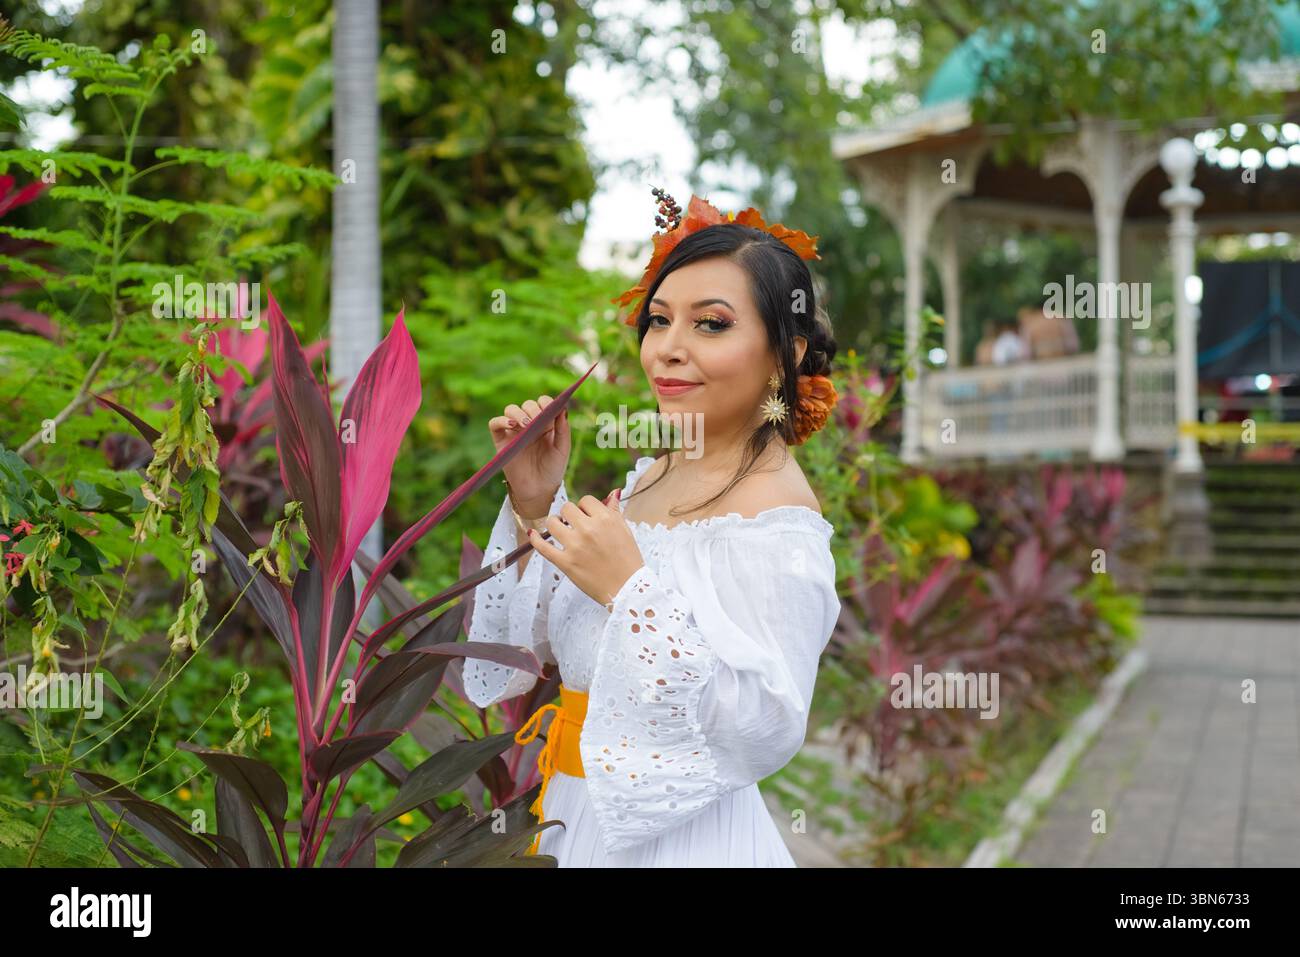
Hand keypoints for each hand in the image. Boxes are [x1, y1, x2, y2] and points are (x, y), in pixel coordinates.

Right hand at [487, 395, 569, 514]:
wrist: (539, 490)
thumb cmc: (553, 469)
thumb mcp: (562, 449)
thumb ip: (563, 430)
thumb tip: (562, 408)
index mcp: (545, 423)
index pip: (543, 403)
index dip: (546, 402)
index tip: (551, 408)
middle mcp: (529, 424)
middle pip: (527, 404)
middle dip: (533, 409)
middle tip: (537, 420)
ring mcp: (514, 431)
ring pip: (511, 410)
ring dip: (518, 413)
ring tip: (526, 424)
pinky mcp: (501, 440)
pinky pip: (494, 423)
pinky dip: (501, 420)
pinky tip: (512, 426)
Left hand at [525, 488, 643, 608]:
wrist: (628, 589)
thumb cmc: (628, 560)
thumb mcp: (625, 531)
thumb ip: (614, 511)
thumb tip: (613, 492)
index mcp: (605, 519)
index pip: (586, 500)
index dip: (585, 508)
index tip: (586, 516)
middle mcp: (589, 529)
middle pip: (567, 508)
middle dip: (569, 514)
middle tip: (573, 524)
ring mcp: (575, 546)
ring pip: (552, 523)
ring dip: (554, 523)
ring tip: (558, 528)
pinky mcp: (566, 562)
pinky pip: (543, 547)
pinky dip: (535, 539)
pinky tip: (533, 534)